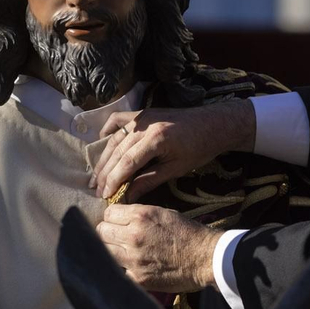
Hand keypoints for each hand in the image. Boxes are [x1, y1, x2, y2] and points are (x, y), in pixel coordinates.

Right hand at [92, 99, 254, 202]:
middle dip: (105, 173)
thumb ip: (149, 180)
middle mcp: (145, 125)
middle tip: (96, 191)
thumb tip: (127, 195)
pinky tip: (101, 144)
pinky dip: (108, 131)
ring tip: (96, 177)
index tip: (104, 195)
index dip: (113, 180)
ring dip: (103, 158)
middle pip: (117, 152)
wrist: (213, 124)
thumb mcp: (176, 169)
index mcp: (156, 139)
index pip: (127, 163)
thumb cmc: (200, 148)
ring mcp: (142, 116)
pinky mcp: (143, 113)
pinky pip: (119, 120)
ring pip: (115, 139)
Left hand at [97, 203, 221, 291]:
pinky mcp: (137, 277)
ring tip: (122, 252)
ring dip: (111, 250)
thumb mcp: (164, 213)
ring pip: (104, 250)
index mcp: (141, 216)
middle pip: (101, 231)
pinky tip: (133, 267)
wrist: (207, 258)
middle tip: (117, 238)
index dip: (112, 217)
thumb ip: (139, 215)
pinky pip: (117, 270)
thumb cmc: (189, 234)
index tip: (118, 223)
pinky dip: (122, 269)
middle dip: (108, 233)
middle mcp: (133, 235)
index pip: (108, 213)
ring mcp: (133, 258)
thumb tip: (120, 218)